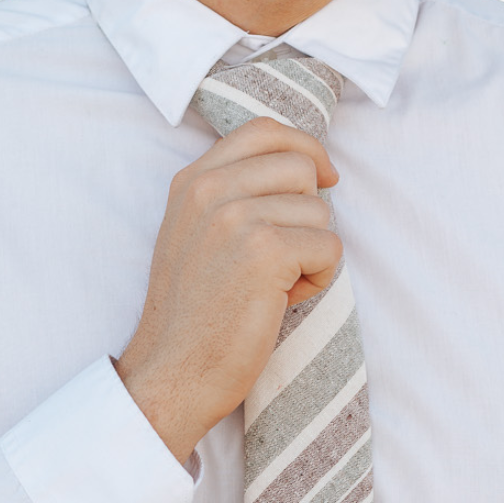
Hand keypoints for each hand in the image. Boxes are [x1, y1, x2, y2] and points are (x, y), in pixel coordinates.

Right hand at [116, 118, 341, 460]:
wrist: (174, 370)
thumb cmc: (195, 312)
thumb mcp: (195, 234)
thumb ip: (231, 194)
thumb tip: (303, 169)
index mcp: (192, 181)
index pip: (263, 131)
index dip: (304, 148)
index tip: (323, 178)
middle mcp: (209, 190)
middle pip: (300, 167)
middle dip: (309, 213)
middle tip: (283, 257)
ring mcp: (235, 217)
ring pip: (319, 211)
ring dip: (312, 252)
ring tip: (274, 285)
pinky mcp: (265, 251)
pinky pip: (329, 247)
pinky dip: (319, 279)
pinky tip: (283, 300)